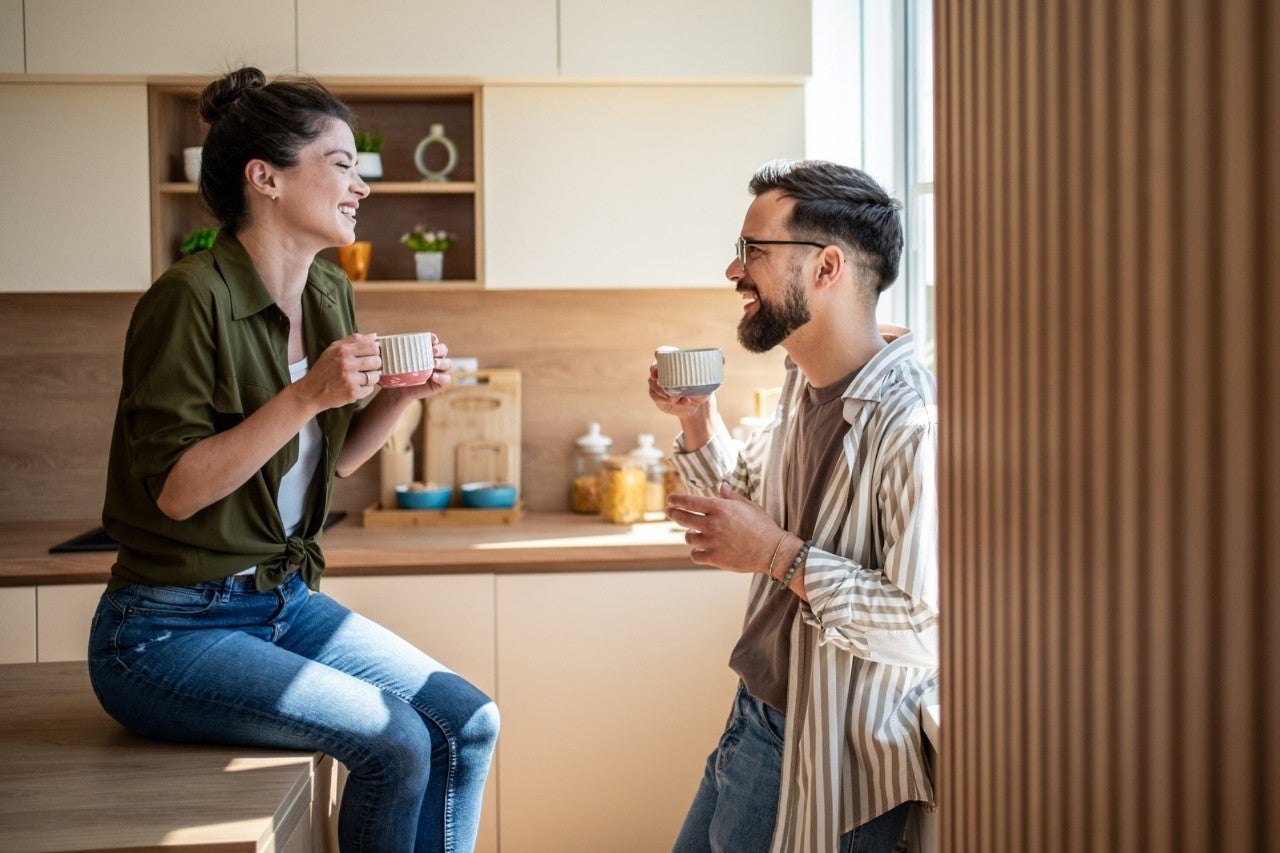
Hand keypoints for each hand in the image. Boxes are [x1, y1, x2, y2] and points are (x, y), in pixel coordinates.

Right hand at [296, 333, 381, 410]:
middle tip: (365, 368)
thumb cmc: (323, 369)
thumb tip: (374, 336)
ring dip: (371, 377)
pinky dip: (365, 389)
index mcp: (343, 350)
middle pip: (376, 361)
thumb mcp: (333, 349)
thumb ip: (353, 340)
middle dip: (374, 365)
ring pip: (375, 376)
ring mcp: (350, 379)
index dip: (374, 351)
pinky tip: (356, 386)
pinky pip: (370, 389)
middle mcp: (346, 364)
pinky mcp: (352, 393)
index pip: (372, 346)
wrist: (311, 392)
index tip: (370, 355)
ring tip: (360, 378)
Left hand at [388, 334, 452, 400]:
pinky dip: (442, 377)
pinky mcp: (439, 383)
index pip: (434, 341)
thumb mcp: (389, 359)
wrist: (396, 390)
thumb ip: (384, 349)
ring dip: (442, 363)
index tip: (430, 339)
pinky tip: (434, 376)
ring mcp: (438, 371)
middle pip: (444, 350)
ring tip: (433, 364)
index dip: (434, 339)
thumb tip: (374, 337)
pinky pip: (446, 379)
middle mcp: (434, 359)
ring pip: (448, 364)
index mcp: (424, 350)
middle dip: (440, 349)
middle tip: (432, 352)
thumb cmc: (394, 372)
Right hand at [648, 356, 718, 449]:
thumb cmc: (702, 388)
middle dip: (655, 373)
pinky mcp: (657, 396)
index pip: (663, 353)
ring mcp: (659, 384)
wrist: (698, 406)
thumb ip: (715, 367)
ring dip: (665, 392)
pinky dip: (667, 400)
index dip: (659, 352)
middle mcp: (664, 371)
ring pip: (655, 385)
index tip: (658, 353)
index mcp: (675, 362)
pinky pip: (657, 396)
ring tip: (678, 398)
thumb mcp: (708, 378)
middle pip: (655, 368)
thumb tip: (722, 358)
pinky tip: (678, 402)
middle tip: (661, 381)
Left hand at [666, 482, 786, 574]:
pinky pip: (695, 554)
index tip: (669, 499)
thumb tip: (721, 486)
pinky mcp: (714, 558)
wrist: (773, 550)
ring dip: (690, 535)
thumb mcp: (748, 506)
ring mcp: (712, 542)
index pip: (689, 501)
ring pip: (688, 537)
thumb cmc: (762, 526)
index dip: (676, 500)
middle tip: (670, 512)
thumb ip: (731, 496)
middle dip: (673, 514)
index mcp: (720, 508)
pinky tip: (700, 550)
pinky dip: (696, 552)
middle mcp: (712, 524)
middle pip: (682, 518)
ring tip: (693, 534)